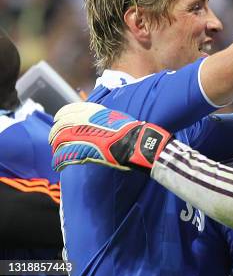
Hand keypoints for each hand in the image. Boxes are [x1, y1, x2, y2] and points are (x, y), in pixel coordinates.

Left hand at [49, 102, 171, 171]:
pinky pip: (64, 155)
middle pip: (59, 127)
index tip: (58, 122)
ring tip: (56, 154)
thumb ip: (99, 117)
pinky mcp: (83, 150)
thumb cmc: (129, 129)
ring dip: (56, 148)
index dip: (60, 118)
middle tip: (54, 141)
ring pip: (59, 141)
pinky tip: (58, 165)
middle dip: (54, 135)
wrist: (136, 141)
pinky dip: (59, 161)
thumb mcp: (112, 116)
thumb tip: (94, 122)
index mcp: (91, 110)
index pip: (66, 111)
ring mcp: (82, 135)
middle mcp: (83, 120)